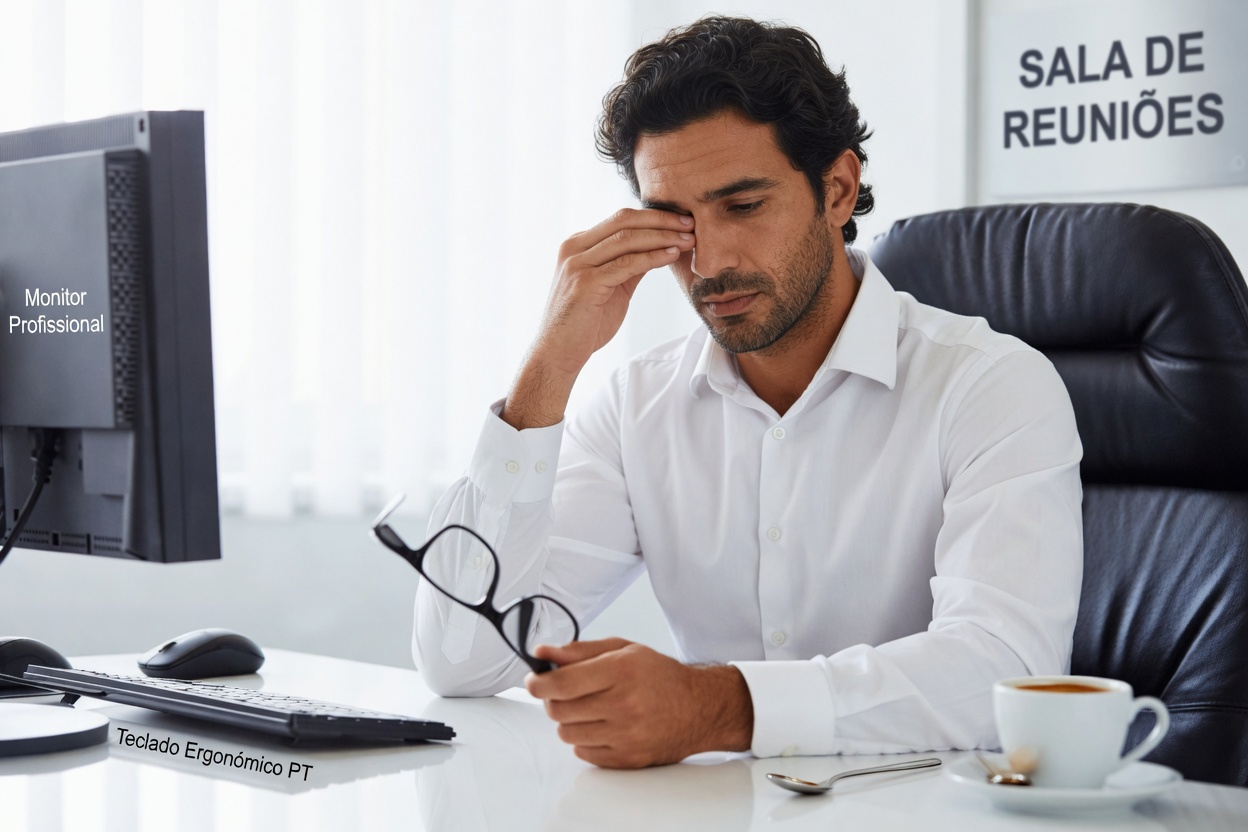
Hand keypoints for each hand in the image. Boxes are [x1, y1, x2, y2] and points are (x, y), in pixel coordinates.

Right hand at [502, 209, 694, 428]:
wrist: (559, 353)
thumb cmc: (585, 323)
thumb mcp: (611, 287)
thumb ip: (629, 265)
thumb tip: (659, 248)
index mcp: (578, 244)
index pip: (620, 220)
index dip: (654, 217)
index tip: (681, 221)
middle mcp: (574, 248)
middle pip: (624, 221)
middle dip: (661, 219)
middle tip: (690, 223)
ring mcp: (578, 264)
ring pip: (627, 239)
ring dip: (662, 237)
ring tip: (688, 239)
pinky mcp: (585, 283)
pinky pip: (626, 264)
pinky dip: (652, 257)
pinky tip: (671, 256)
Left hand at [524, 638, 753, 768]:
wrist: (699, 708)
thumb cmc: (659, 675)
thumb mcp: (623, 650)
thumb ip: (579, 651)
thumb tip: (542, 653)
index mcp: (621, 671)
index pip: (562, 683)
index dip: (538, 683)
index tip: (533, 681)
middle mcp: (624, 704)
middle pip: (559, 710)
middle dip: (551, 700)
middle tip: (560, 692)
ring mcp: (626, 735)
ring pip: (567, 733)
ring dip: (569, 720)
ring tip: (587, 708)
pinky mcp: (628, 759)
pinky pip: (583, 753)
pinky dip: (584, 739)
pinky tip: (601, 725)